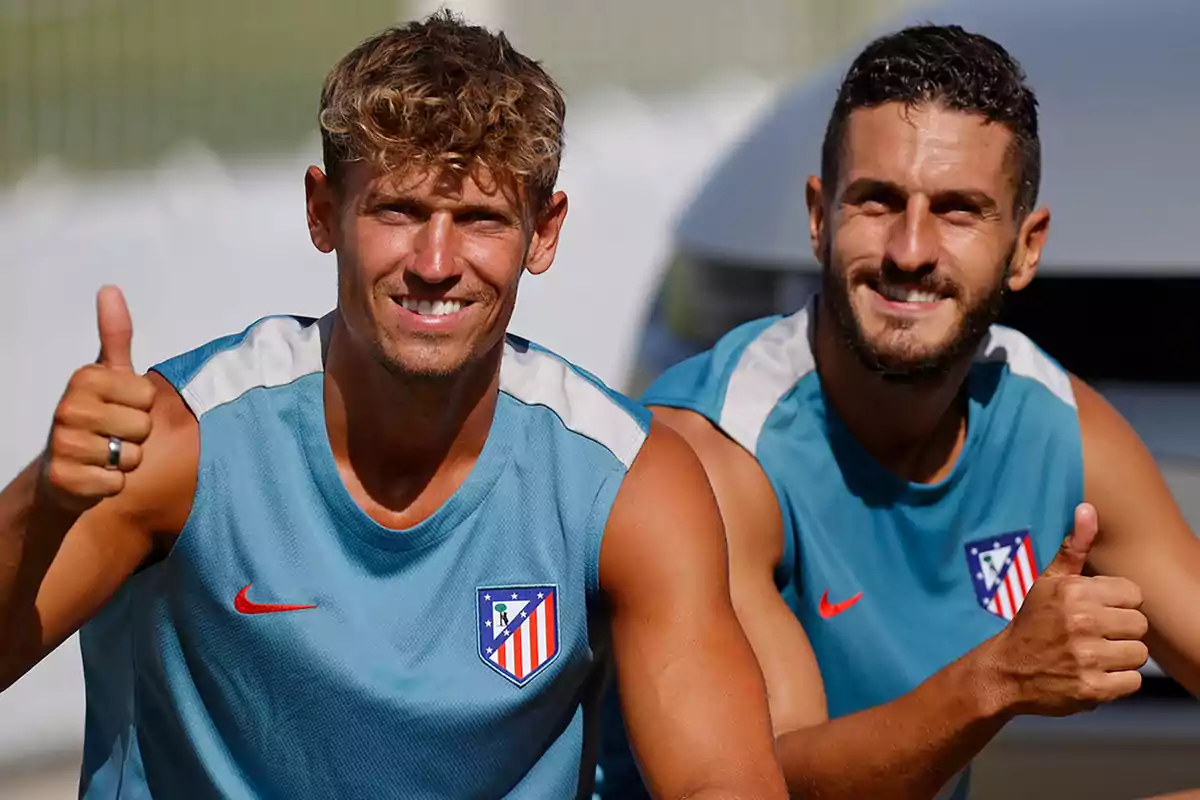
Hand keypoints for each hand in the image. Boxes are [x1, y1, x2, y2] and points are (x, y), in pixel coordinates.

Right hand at [39, 286, 156, 513]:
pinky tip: (94, 476)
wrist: (61, 470)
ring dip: (125, 462)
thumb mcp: (108, 374)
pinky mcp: (66, 479)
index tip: (119, 407)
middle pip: (143, 426)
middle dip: (135, 436)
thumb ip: (115, 335)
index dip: (142, 407)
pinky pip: (117, 482)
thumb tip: (110, 289)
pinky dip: (112, 484)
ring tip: (103, 455)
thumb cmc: (95, 417)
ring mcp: (64, 445)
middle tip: (112, 434)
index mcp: (84, 379)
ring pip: (132, 456)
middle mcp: (68, 408)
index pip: (149, 396)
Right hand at [982, 503, 1148, 716]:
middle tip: (1092, 637)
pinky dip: (1116, 683)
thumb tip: (1087, 509)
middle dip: (1120, 632)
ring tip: (1092, 656)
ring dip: (1119, 658)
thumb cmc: (1031, 623)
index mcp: (1074, 592)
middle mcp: (1081, 622)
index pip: (1133, 595)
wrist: (1004, 672)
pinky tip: (1092, 675)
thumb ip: (1073, 548)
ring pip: (1138, 654)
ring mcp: (1087, 657)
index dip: (1116, 606)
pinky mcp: (1092, 688)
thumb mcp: (1046, 582)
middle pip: (1139, 625)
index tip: (1094, 614)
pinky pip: (1132, 682)